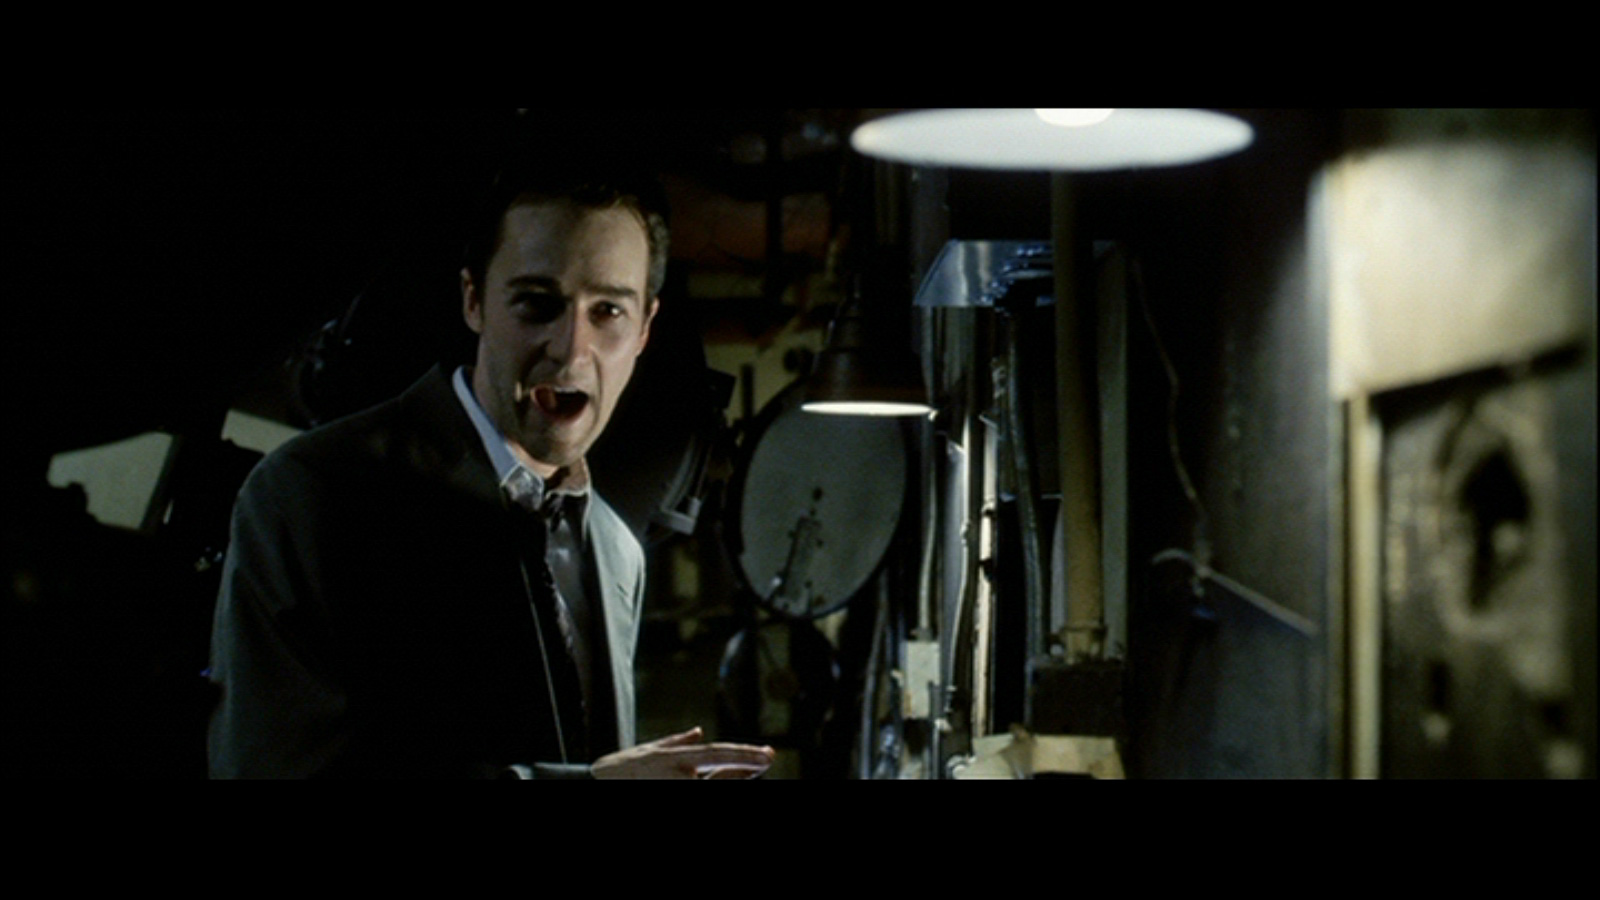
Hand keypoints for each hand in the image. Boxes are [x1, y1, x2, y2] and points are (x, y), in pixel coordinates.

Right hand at [592, 727, 774, 779]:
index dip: (745, 755)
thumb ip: (676, 741)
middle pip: (722, 777)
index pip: (717, 755)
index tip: (768, 754)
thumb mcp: (648, 750)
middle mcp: (680, 776)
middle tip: (766, 760)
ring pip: (712, 786)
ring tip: (750, 770)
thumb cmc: (620, 770)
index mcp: (675, 759)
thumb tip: (698, 730)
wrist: (595, 786)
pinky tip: (732, 777)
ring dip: (730, 779)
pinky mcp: (671, 794)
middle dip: (746, 770)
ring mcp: (676, 788)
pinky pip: (700, 788)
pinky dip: (716, 782)